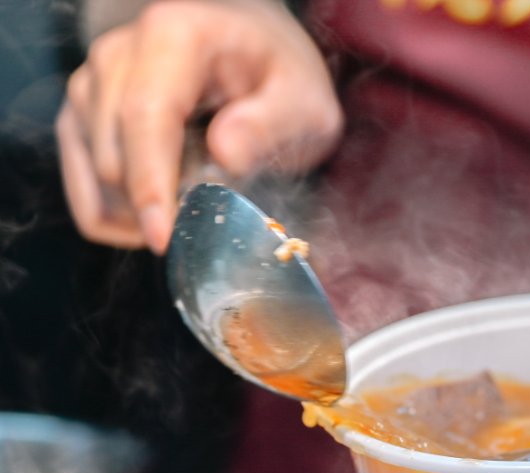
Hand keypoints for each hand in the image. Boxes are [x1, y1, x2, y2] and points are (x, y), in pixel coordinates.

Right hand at [57, 0, 342, 253]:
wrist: (253, 52)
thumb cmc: (278, 76)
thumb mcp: (304, 100)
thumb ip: (272, 124)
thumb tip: (226, 154)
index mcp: (173, 37)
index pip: (144, 117)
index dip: (150, 184)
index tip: (163, 237)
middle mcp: (118, 55)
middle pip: (112, 154)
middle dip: (155, 205)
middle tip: (214, 217)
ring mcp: (92, 85)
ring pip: (94, 176)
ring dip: (139, 214)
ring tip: (197, 209)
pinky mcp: (83, 115)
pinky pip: (83, 186)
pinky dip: (117, 217)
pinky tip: (164, 216)